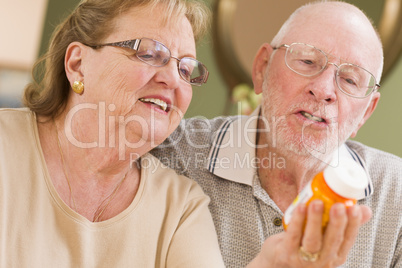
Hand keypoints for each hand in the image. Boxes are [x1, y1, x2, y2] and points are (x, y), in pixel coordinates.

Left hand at [247, 200, 371, 266]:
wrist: (276, 262)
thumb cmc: (303, 247)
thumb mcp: (326, 239)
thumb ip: (344, 225)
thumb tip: (365, 210)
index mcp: (335, 255)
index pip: (348, 240)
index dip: (353, 224)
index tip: (355, 208)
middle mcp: (322, 260)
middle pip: (332, 241)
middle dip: (337, 223)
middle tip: (340, 205)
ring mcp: (303, 258)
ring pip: (312, 240)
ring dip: (316, 220)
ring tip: (318, 203)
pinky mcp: (286, 253)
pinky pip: (293, 235)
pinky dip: (298, 220)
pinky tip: (301, 206)